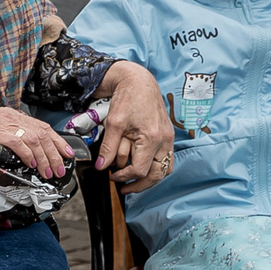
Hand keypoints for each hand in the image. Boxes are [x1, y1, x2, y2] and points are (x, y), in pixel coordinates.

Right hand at [0, 96, 73, 181]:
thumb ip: (4, 132)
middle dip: (56, 152)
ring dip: (45, 157)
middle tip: (61, 166)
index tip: (65, 151)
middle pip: (44, 133)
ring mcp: (6, 123)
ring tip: (49, 171)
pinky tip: (32, 163)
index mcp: (11, 115)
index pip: (41, 126)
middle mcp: (12, 117)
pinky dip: (29, 154)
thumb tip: (16, 146)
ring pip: (36, 139)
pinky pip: (19, 142)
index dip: (56, 140)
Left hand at [91, 62, 175, 192]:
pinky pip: (166, 159)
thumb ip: (108, 148)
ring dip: (150, 178)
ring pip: (164, 169)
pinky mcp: (167, 135)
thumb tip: (102, 166)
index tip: (111, 176)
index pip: (139, 169)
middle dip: (139, 185)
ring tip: (134, 181)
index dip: (123, 177)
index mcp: (151, 138)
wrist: (139, 81)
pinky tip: (144, 168)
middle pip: (156, 175)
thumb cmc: (128, 97)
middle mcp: (164, 140)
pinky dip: (156, 167)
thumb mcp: (113, 123)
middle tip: (124, 188)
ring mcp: (168, 138)